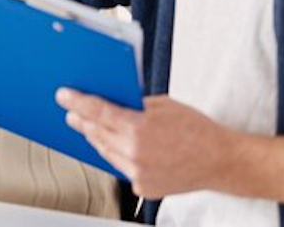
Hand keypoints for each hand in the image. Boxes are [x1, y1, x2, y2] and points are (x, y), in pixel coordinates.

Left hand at [56, 90, 233, 198]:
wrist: (220, 161)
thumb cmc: (197, 130)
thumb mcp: (163, 105)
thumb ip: (135, 105)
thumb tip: (113, 101)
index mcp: (139, 127)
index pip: (98, 112)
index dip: (77, 102)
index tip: (64, 96)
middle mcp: (135, 153)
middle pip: (97, 133)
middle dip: (82, 121)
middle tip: (71, 112)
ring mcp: (137, 173)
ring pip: (105, 152)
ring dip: (96, 138)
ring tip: (89, 127)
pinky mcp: (142, 187)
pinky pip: (121, 167)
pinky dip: (117, 155)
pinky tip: (115, 146)